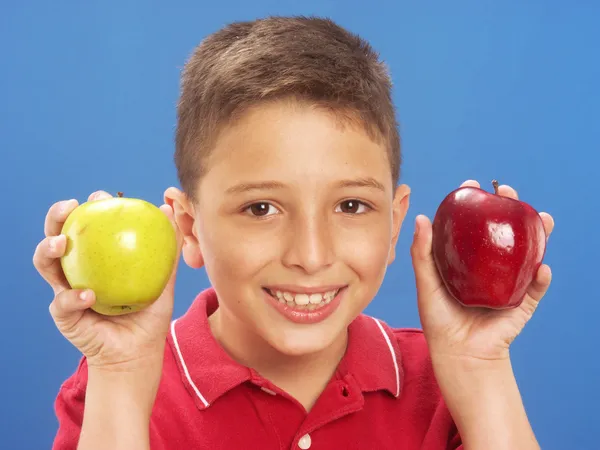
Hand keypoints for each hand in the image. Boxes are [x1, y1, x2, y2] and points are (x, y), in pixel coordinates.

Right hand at [33, 190, 182, 371]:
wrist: (139, 353)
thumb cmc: (149, 315)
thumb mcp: (163, 278)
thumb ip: (166, 248)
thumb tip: (169, 211)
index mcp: (96, 260)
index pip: (86, 227)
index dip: (88, 208)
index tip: (100, 197)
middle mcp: (76, 271)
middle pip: (56, 237)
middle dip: (57, 218)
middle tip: (70, 207)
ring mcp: (66, 292)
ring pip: (45, 264)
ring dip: (48, 250)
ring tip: (62, 243)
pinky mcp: (64, 316)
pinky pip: (62, 303)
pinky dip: (74, 297)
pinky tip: (89, 295)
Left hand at [410, 180, 553, 363]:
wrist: (458, 354)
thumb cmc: (438, 319)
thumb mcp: (426, 282)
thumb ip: (422, 253)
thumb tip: (421, 217)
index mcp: (468, 261)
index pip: (474, 225)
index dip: (475, 204)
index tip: (472, 185)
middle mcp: (490, 268)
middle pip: (505, 232)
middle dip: (511, 209)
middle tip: (508, 192)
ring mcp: (508, 284)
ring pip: (527, 253)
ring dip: (539, 234)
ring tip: (541, 218)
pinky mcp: (521, 305)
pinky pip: (535, 289)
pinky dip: (541, 278)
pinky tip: (542, 266)